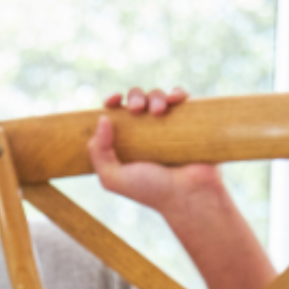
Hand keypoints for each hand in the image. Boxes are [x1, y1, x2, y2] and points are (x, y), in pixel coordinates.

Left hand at [89, 86, 223, 215]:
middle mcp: (146, 133)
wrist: (189, 194)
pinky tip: (174, 99)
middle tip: (136, 109)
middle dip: (135, 97)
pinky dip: (177, 93)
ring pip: (158, 97)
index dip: (112, 102)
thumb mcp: (113, 178)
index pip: (115, 115)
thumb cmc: (151, 190)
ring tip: (158, 111)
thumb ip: (98, 152)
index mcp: (126, 143)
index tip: (114, 99)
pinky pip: (183, 99)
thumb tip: (102, 118)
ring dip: (155, 96)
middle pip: (137, 100)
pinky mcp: (190, 123)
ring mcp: (168, 127)